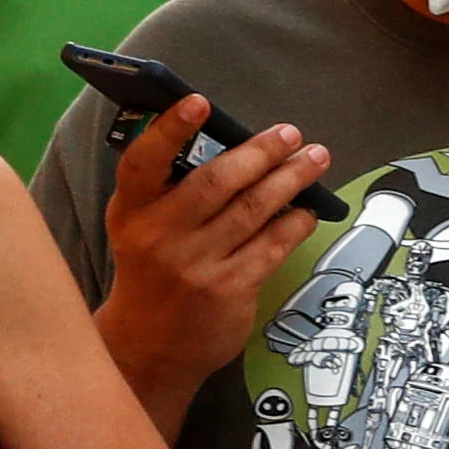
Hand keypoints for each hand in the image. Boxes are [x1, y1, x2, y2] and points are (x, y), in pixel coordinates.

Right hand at [91, 97, 331, 433]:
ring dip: (290, 179)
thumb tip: (231, 142)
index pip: (143, 163)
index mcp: (132, 212)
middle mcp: (160, 236)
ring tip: (315, 158)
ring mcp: (196, 266)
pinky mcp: (229, 290)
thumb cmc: (151, 271)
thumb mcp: (140, 227)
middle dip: (259, 153)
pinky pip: (272, 246)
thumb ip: (168, 189)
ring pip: (253, 210)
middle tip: (290, 133)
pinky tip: (308, 209)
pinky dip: (295, 223)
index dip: (170, 129)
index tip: (199, 102)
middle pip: (215, 182)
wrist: (151, 346)